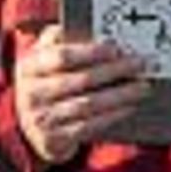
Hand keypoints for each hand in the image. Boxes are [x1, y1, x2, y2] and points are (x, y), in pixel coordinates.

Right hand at [11, 23, 152, 164]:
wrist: (29, 127)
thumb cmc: (45, 84)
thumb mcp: (43, 59)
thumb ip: (59, 41)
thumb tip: (95, 32)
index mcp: (29, 66)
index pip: (62, 57)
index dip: (91, 52)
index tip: (116, 48)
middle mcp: (32, 92)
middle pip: (81, 80)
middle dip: (114, 71)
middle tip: (139, 65)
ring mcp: (42, 118)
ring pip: (88, 105)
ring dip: (119, 96)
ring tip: (141, 87)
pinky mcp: (55, 139)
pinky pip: (89, 126)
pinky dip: (112, 116)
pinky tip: (128, 107)